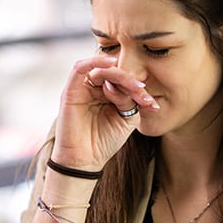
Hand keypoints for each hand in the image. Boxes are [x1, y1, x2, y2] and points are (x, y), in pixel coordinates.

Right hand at [50, 55, 158, 170]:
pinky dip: (95, 62)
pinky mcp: (71, 90)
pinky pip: (80, 68)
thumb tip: (129, 85)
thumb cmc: (104, 142)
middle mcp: (93, 89)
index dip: (137, 88)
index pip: (122, 81)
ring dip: (119, 74)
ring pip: (100, 68)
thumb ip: (129, 101)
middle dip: (130, 81)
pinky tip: (112, 64)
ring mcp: (82, 88)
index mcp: (106, 95)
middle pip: (112, 72)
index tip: (152, 102)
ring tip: (133, 85)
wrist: (85, 161)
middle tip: (143, 91)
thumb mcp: (126, 120)